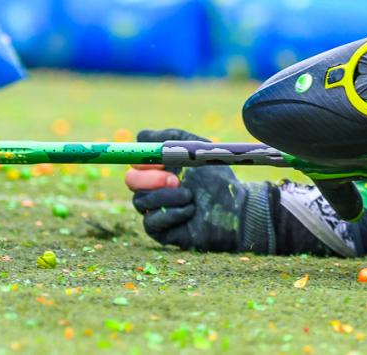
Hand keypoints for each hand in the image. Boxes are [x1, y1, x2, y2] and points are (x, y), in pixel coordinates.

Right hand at [124, 129, 249, 251]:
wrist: (235, 206)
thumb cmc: (217, 178)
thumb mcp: (198, 150)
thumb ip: (173, 138)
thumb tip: (141, 135)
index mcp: (159, 167)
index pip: (136, 161)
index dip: (141, 159)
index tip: (156, 160)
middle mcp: (153, 187)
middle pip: (131, 180)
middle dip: (151, 178)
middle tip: (175, 179)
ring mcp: (154, 209)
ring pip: (141, 201)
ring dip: (168, 196)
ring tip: (191, 195)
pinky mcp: (159, 230)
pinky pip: (151, 221)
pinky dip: (172, 214)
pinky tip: (190, 211)